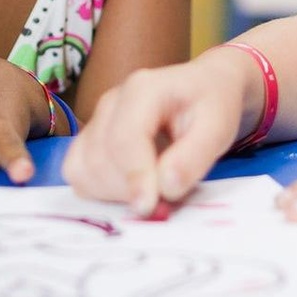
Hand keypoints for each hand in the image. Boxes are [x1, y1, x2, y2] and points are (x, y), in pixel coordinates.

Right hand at [63, 54, 254, 214]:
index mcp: (143, 90)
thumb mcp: (218, 128)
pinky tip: (130, 188)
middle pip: (100, 158)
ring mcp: (96, 119)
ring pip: (83, 169)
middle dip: (128, 189)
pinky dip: (99, 189)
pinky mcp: (89, 137)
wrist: (203, 88)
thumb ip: (194, 157)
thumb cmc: (211, 106)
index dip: (133, 178)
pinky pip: (77, 171)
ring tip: (152, 189)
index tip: (149, 208)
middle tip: (165, 199)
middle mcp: (111, 101)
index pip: (124, 139)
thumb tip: (166, 188)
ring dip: (113, 193)